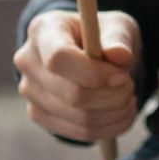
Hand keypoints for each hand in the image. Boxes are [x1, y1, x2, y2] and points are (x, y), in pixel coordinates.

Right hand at [14, 10, 140, 141]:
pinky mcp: (39, 114)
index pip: (59, 58)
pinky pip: (79, 132)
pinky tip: (121, 112)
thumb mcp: (117, 26)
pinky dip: (109, 127)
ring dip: (115, 113)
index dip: (94, 74)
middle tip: (130, 87)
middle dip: (111, 96)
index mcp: (44, 30)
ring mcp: (29, 91)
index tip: (122, 77)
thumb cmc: (103, 36)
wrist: (89, 52)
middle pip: (71, 94)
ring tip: (129, 98)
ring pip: (78, 118)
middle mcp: (28, 61)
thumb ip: (118, 38)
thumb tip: (120, 54)